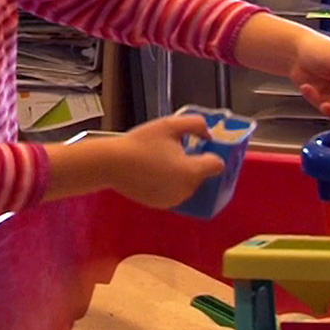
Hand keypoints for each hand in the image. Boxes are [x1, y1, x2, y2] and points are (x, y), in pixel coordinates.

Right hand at [108, 115, 224, 208]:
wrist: (112, 164)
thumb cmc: (141, 143)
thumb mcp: (171, 124)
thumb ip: (196, 124)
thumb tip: (207, 134)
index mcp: (192, 172)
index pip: (217, 164)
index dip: (212, 152)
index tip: (204, 146)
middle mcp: (186, 190)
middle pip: (203, 175)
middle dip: (196, 162)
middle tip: (181, 148)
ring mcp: (174, 200)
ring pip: (189, 184)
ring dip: (184, 173)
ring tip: (166, 158)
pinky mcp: (161, 205)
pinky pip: (176, 192)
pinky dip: (172, 183)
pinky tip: (157, 170)